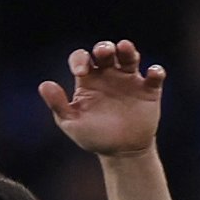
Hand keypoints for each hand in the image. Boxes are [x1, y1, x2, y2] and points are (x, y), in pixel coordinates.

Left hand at [39, 39, 164, 155]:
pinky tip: (152, 73)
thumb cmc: (94, 136)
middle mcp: (108, 75)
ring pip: (129, 56)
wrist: (121, 153)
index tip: (81, 72)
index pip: (82, 58)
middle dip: (104, 47)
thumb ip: (58, 105)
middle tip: (103, 52)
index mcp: (88, 80)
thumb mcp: (72, 123)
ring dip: (127, 50)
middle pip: (106, 51)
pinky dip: (156, 72)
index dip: (80, 60)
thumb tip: (44, 85)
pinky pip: (155, 76)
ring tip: (125, 48)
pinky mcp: (149, 90)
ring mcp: (129, 80)